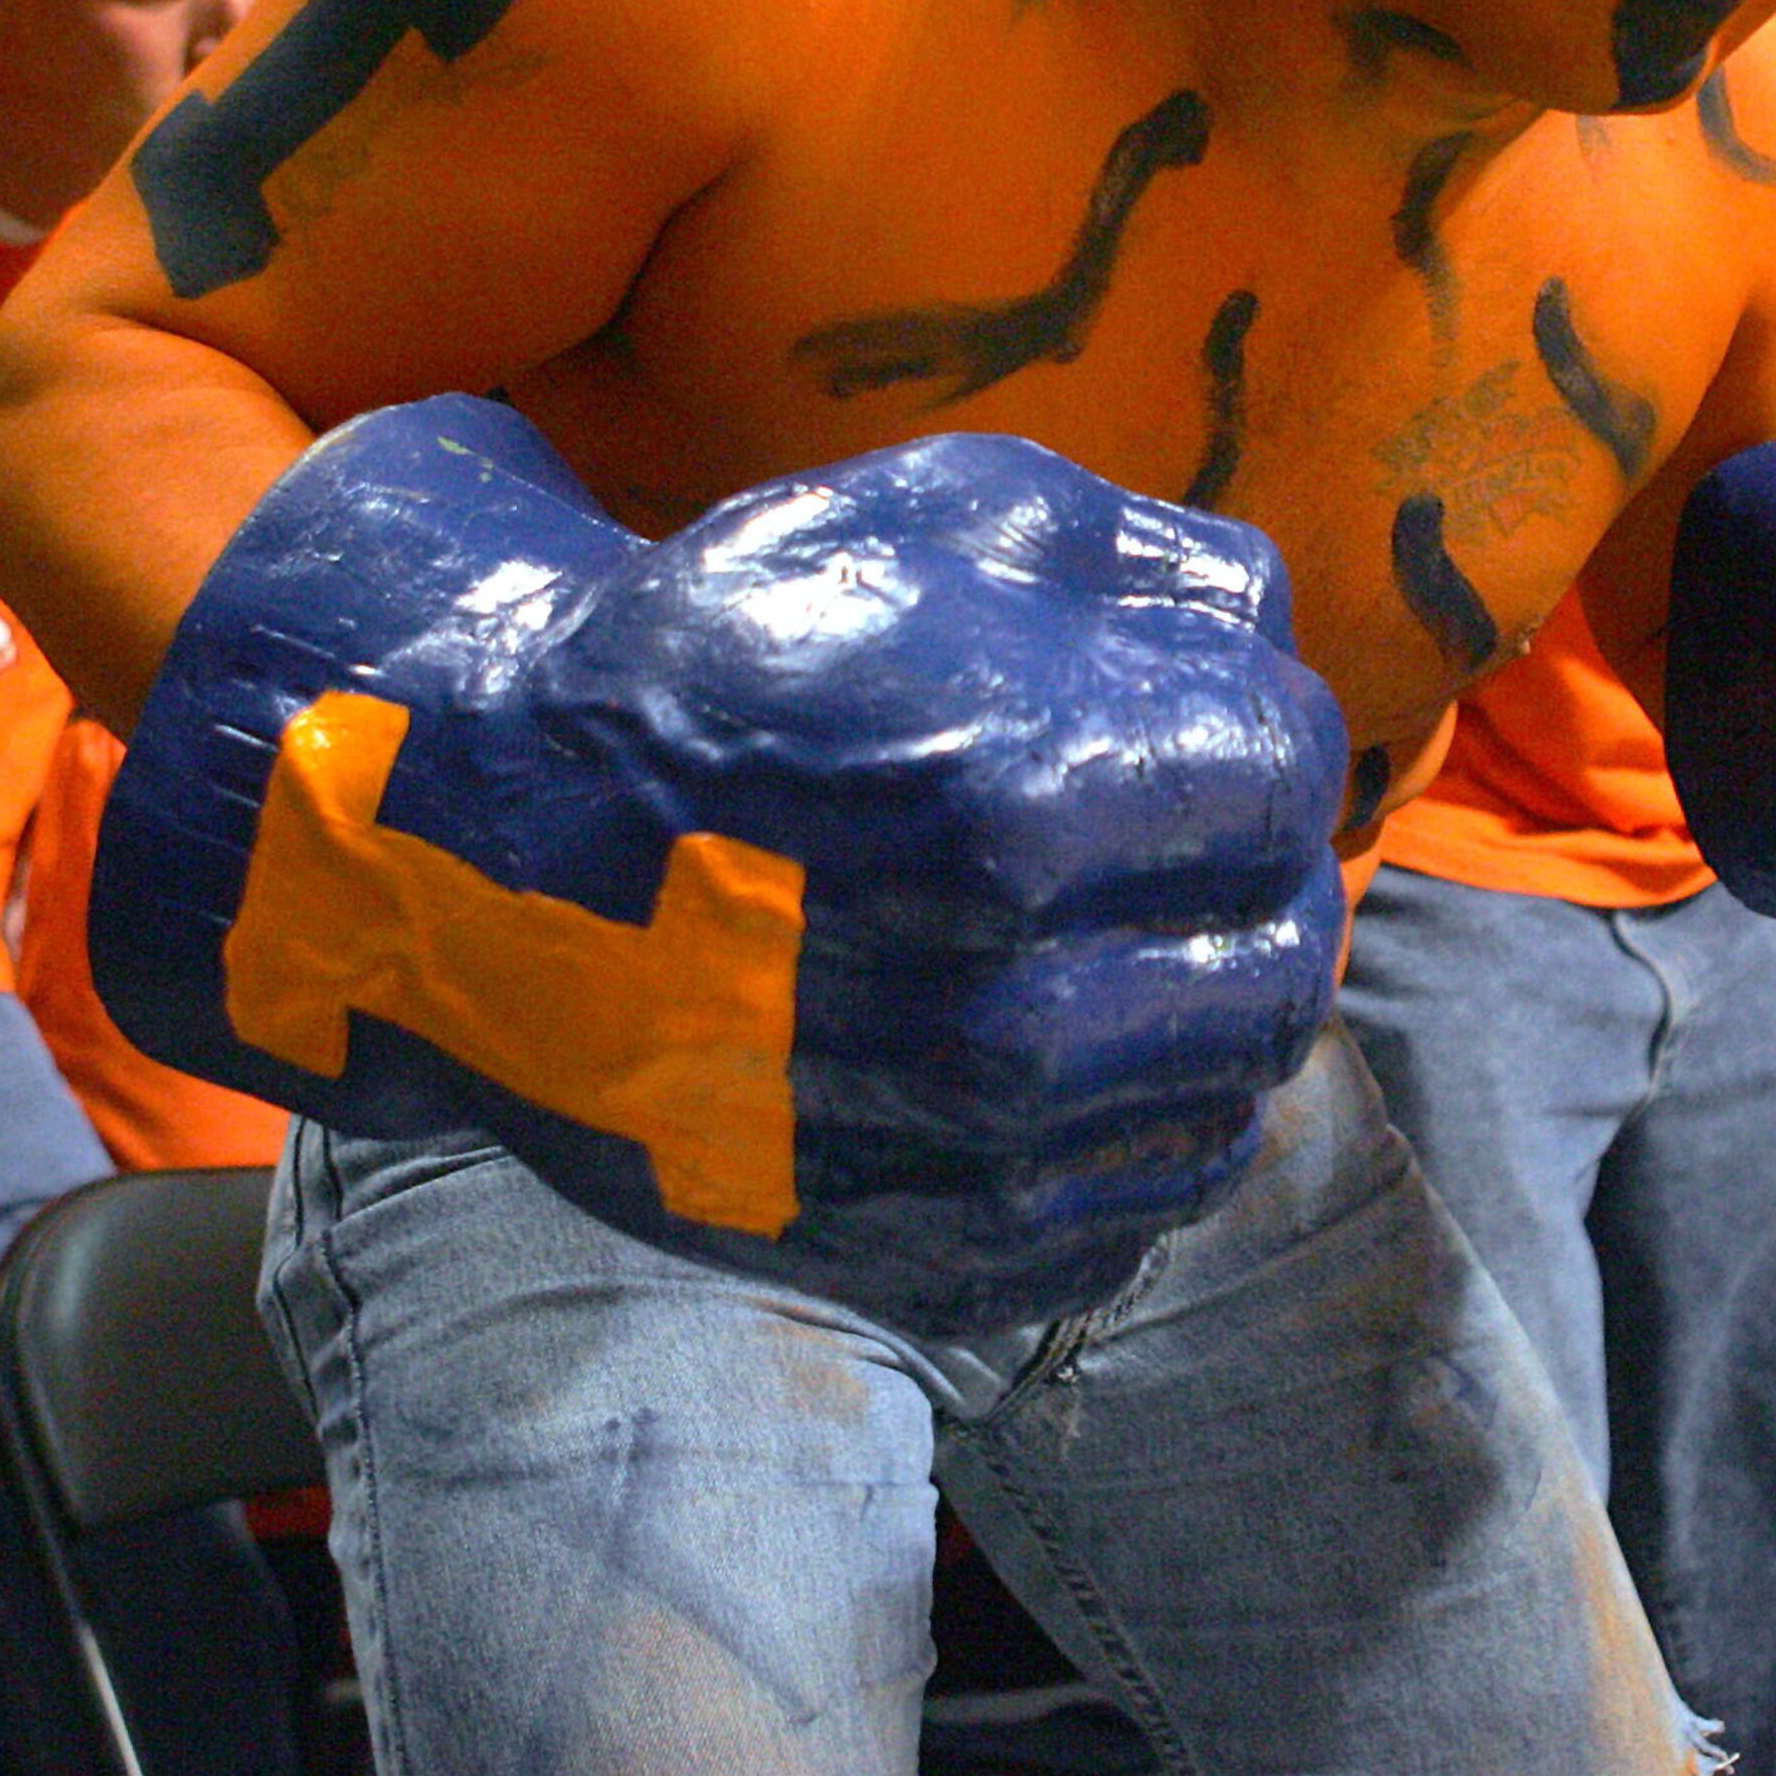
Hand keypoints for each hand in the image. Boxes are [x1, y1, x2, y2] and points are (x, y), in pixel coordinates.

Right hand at [97, 397, 1346, 1331]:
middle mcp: (1015, 1002)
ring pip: (1232, 1089)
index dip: (1260, 724)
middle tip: (1188, 835)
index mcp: (1030, 801)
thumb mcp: (935, 519)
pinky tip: (1070, 1052)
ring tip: (1132, 938)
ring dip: (1211, 1001)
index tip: (1201, 716)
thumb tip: (1273, 630)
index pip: (1290, 771)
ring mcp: (971, 1152)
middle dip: (1259, 870)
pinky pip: (1136, 1210)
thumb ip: (1150, 558)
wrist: (485, 848)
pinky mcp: (934, 1255)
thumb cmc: (723, 653)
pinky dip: (1139, 1129)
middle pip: (1287, 946)